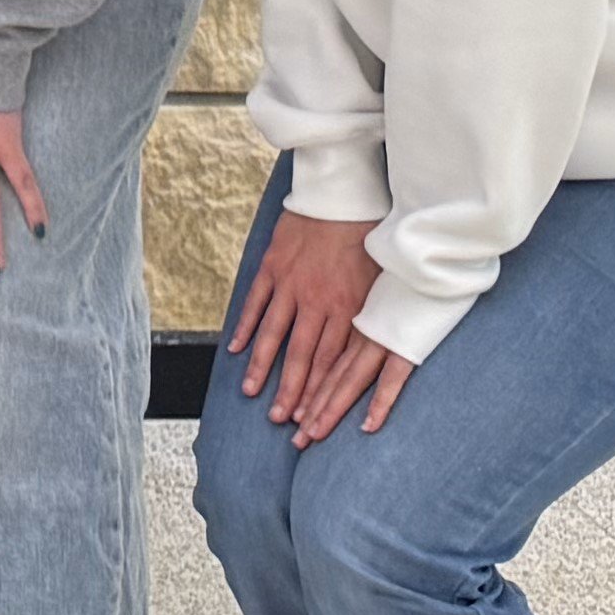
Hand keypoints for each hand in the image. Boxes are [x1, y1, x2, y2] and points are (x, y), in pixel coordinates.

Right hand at [228, 203, 414, 444]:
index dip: (320, 392)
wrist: (343, 194)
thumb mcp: (379, 282)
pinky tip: (236, 349)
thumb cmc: (369, 238)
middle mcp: (317, 301)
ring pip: (275, 333)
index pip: (332, 360)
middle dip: (290, 390)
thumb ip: (368, 318)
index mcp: (347, 308)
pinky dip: (246, 326)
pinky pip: (257, 302)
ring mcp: (291, 284)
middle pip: (302, 355)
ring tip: (252, 393)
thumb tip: (367, 354)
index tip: (310, 418)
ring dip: (262, 365)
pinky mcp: (274, 266)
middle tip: (279, 420)